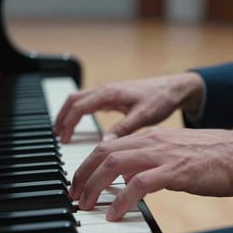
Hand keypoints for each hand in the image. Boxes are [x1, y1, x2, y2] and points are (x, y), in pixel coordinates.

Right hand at [55, 72, 204, 142]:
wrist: (174, 88)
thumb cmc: (160, 99)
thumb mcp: (142, 116)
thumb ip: (123, 129)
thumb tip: (104, 145)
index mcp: (109, 93)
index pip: (79, 107)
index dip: (68, 123)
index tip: (63, 139)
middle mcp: (106, 90)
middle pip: (73, 100)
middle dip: (62, 117)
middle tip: (58, 136)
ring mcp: (108, 92)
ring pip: (79, 100)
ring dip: (69, 114)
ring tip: (63, 132)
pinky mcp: (113, 96)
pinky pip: (88, 102)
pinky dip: (79, 112)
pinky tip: (80, 124)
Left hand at [70, 128, 232, 220]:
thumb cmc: (208, 156)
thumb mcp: (171, 152)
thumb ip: (147, 160)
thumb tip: (125, 175)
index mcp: (149, 137)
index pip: (107, 145)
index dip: (87, 164)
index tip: (78, 181)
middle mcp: (151, 142)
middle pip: (103, 153)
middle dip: (82, 174)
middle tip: (74, 195)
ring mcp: (162, 155)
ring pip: (115, 165)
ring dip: (95, 186)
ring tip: (86, 205)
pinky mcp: (175, 171)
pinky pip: (139, 184)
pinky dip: (122, 199)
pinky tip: (114, 214)